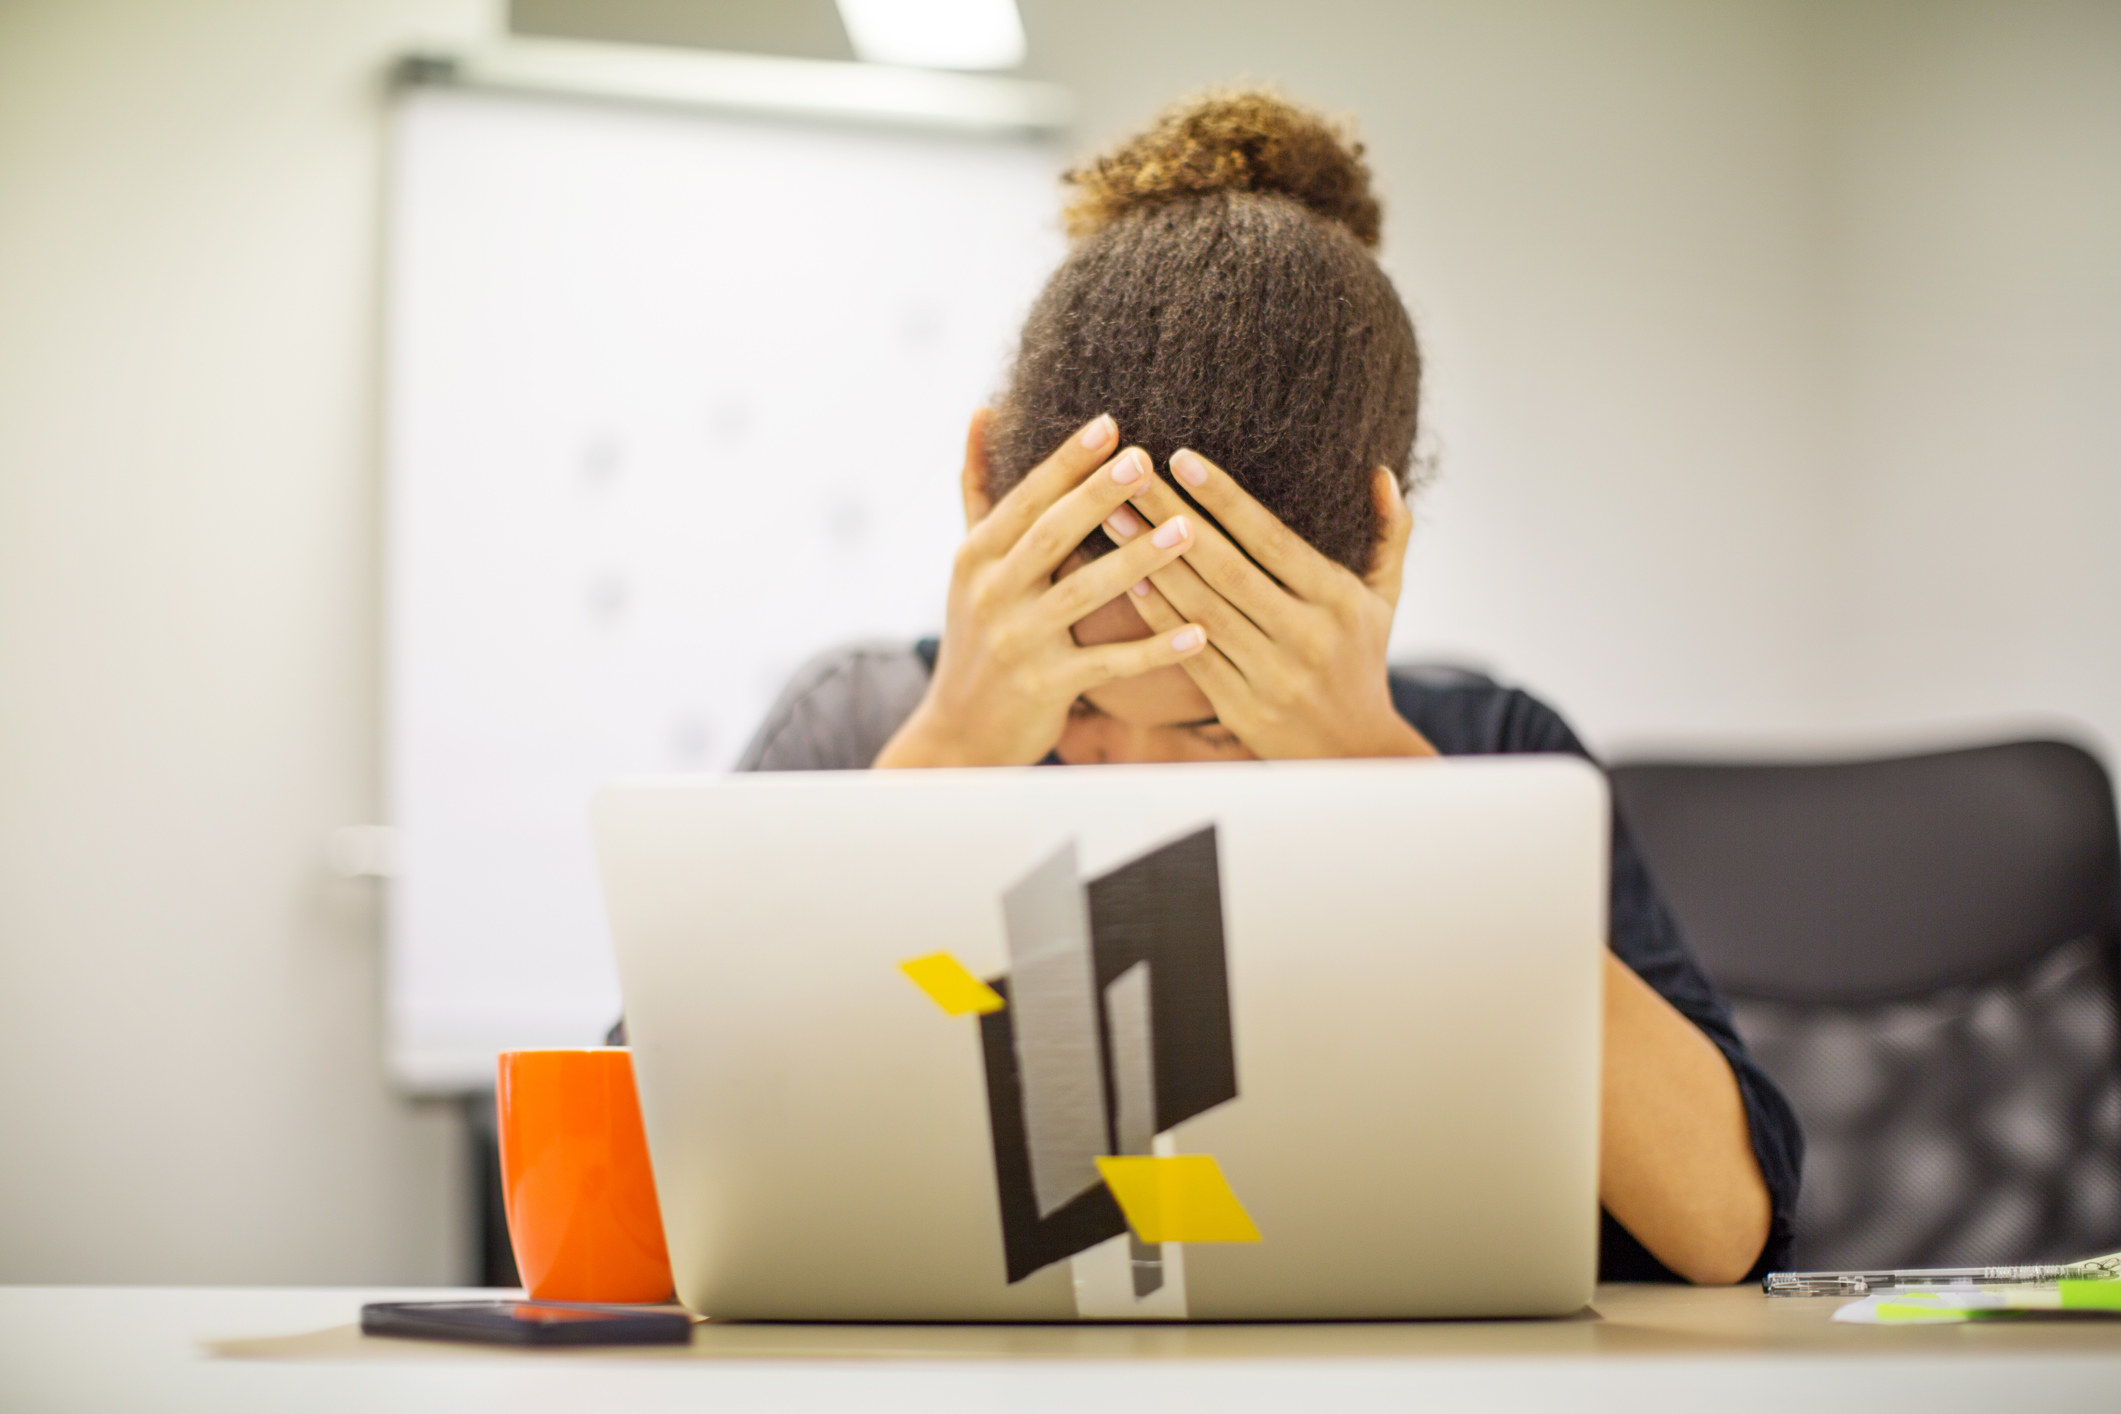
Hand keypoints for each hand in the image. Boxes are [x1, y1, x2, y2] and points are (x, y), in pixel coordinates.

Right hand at [874, 413, 1209, 766]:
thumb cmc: (978, 635)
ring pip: (1082, 594)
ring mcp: (1016, 642)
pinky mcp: (1043, 688)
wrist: (959, 732)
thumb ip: (979, 488)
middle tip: (1148, 462)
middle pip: (1051, 535)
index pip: (1026, 498)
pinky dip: (1153, 649)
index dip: (1067, 461)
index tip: (1111, 425)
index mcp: (975, 555)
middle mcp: (990, 593)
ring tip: (1189, 530)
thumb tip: (984, 411)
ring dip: (1138, 560)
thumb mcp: (970, 562)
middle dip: (1099, 496)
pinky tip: (1198, 634)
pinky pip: (1107, 664)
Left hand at [1104, 448, 1436, 760]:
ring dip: (1151, 561)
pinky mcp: (1239, 707)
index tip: (1181, 458)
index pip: (1271, 539)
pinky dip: (1157, 616)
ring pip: (1201, 609)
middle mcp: (1304, 636)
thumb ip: (1388, 534)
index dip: (1225, 498)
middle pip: (1225, 568)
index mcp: (1338, 601)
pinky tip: (1128, 578)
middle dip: (1172, 518)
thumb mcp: (1385, 599)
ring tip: (1113, 518)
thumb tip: (1381, 473)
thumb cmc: (1363, 661)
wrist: (1355, 753)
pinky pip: (1189, 654)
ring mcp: (1270, 675)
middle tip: (1128, 477)